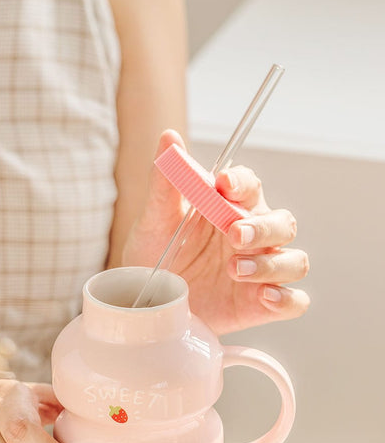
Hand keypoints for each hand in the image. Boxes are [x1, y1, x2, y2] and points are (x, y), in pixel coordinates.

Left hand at [123, 130, 309, 333]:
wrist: (147, 302)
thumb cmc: (156, 255)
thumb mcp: (155, 220)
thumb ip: (165, 181)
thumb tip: (169, 137)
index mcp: (230, 207)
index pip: (249, 185)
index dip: (241, 183)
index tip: (223, 185)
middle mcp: (253, 236)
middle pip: (283, 223)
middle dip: (262, 228)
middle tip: (234, 234)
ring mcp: (262, 271)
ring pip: (294, 261)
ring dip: (271, 264)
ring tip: (235, 269)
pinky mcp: (263, 305)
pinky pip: (295, 301)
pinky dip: (286, 299)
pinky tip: (264, 297)